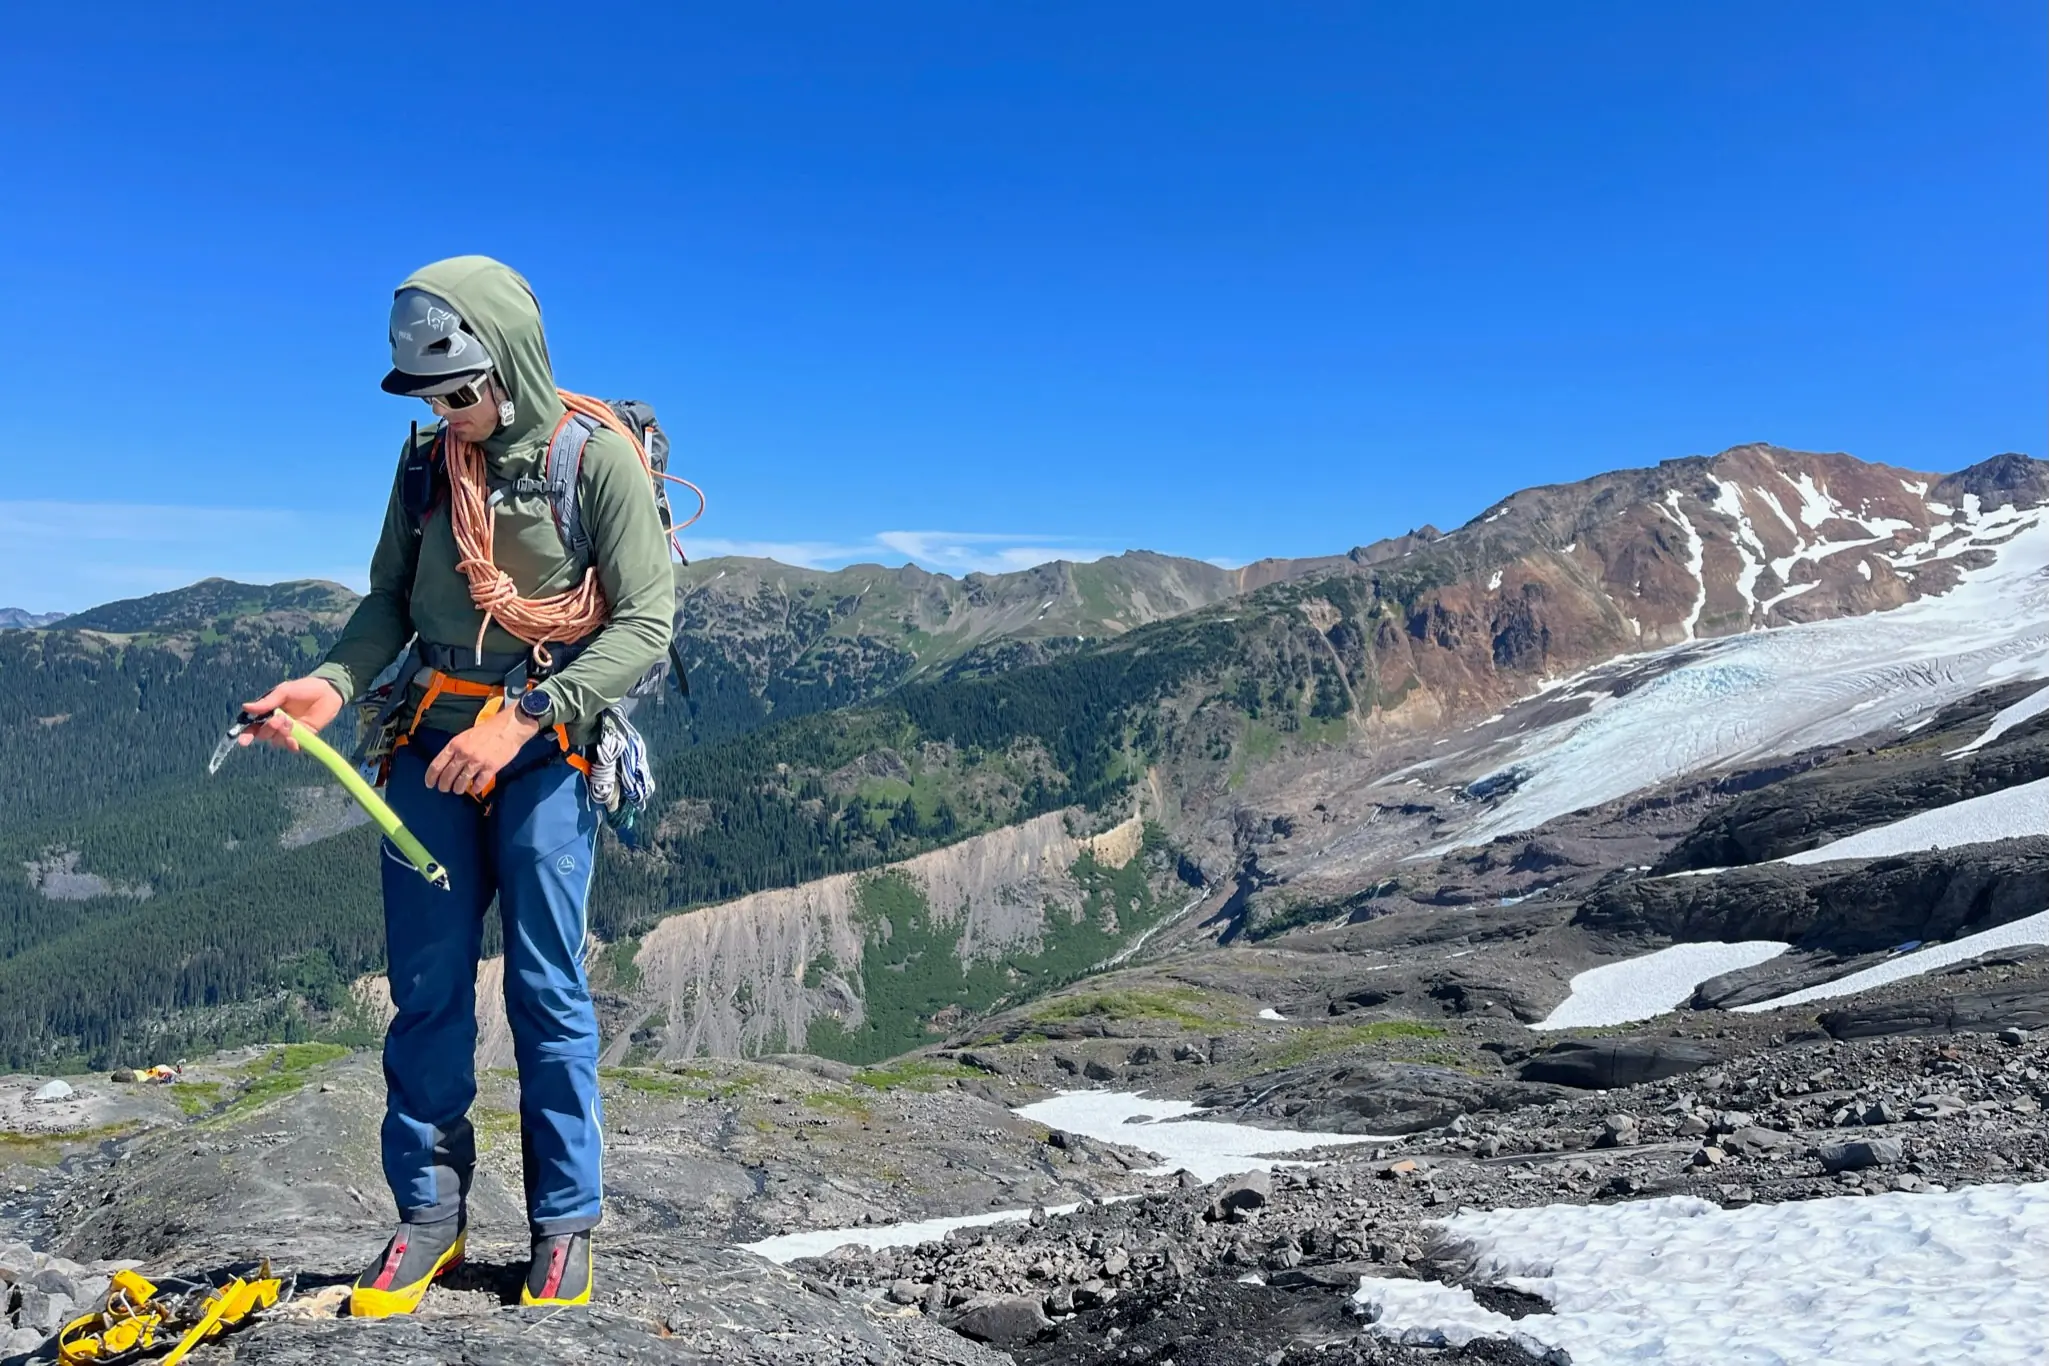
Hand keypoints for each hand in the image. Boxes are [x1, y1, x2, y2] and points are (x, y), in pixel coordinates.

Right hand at [240, 677, 346, 752]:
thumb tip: (245, 707)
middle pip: (263, 735)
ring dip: (280, 734)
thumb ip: (267, 702)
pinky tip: (293, 740)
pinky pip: (292, 747)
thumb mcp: (284, 691)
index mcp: (268, 712)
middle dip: (268, 729)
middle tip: (279, 719)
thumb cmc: (304, 688)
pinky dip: (291, 745)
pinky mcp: (303, 737)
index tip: (243, 741)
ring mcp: (289, 731)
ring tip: (290, 722)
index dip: (246, 734)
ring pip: (276, 741)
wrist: (328, 691)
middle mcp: (276, 724)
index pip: (253, 726)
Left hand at [424, 705, 542, 795]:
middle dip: (444, 785)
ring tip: (458, 790)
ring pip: (462, 781)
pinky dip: (475, 788)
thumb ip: (457, 748)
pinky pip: (479, 782)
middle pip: (448, 775)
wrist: (509, 728)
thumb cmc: (488, 730)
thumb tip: (449, 763)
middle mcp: (464, 753)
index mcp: (455, 744)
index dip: (431, 777)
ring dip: (458, 788)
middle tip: (444, 789)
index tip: (429, 784)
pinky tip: (474, 789)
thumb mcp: (466, 736)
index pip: (437, 764)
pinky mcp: (491, 767)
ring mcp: (477, 761)